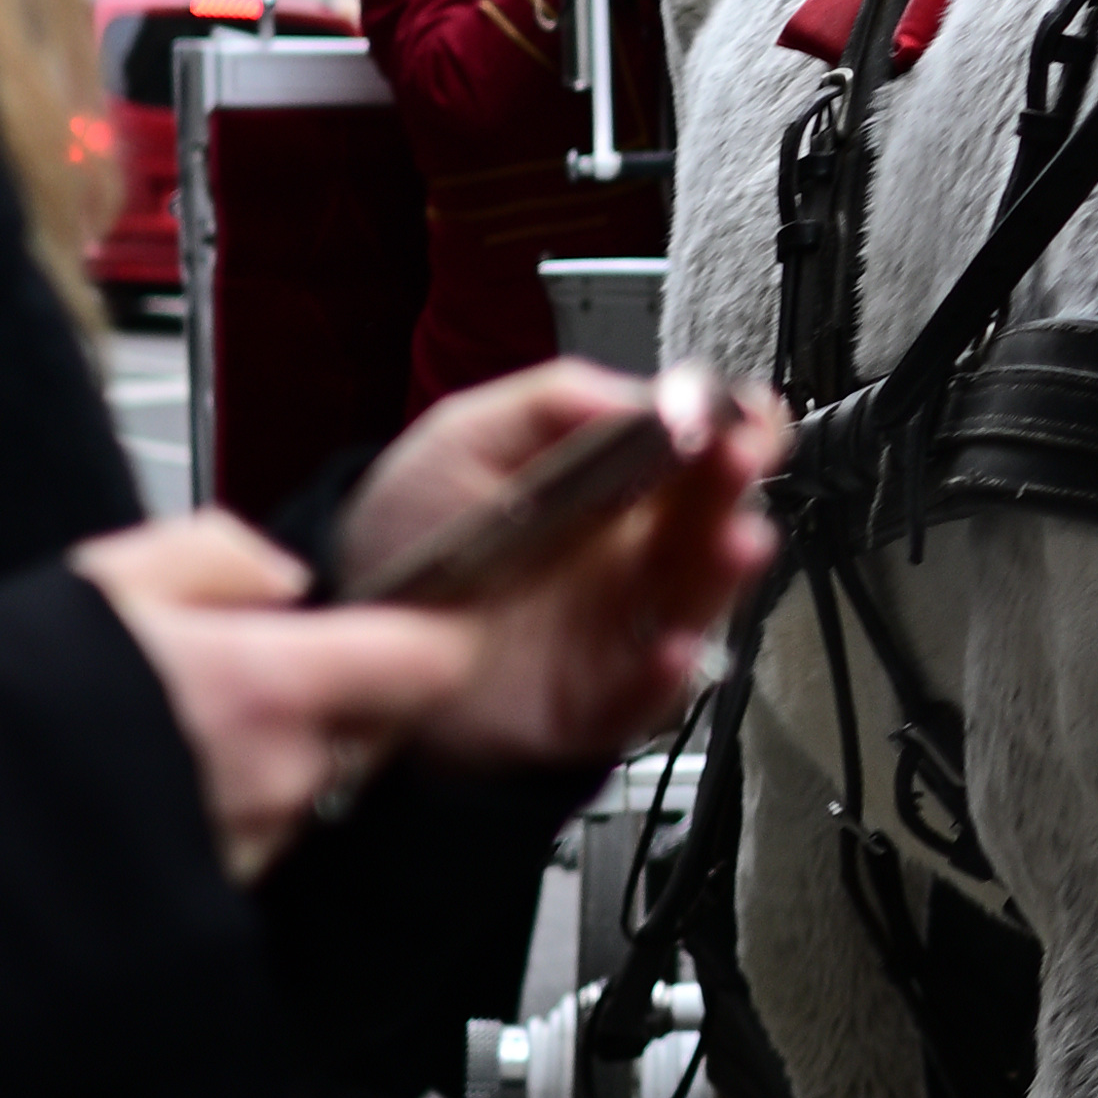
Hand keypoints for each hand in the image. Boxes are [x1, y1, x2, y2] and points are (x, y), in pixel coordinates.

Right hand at [74, 512, 483, 885]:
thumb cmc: (3, 705)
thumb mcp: (108, 578)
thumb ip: (220, 554)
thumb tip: (282, 578)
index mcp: (268, 684)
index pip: (426, 663)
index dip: (421, 640)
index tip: (405, 631)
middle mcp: (278, 779)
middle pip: (359, 731)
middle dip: (310, 707)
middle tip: (214, 688)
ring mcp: (249, 851)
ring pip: (299, 794)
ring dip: (253, 769)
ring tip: (150, 748)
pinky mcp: (212, 908)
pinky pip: (243, 848)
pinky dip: (208, 822)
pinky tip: (133, 804)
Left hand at [335, 360, 790, 769]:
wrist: (353, 628)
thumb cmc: (413, 532)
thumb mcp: (463, 438)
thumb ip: (549, 405)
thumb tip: (644, 393)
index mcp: (616, 487)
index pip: (698, 455)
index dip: (734, 431)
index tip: (743, 414)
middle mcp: (630, 558)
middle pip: (710, 521)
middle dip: (734, 488)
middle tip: (738, 457)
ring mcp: (617, 630)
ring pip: (695, 605)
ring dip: (724, 574)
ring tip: (735, 543)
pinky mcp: (592, 703)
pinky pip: (644, 697)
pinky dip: (664, 677)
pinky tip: (668, 649)